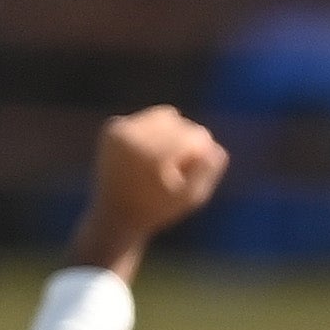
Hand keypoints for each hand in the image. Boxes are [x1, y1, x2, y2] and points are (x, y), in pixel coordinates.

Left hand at [73, 107, 229, 276]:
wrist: (116, 213)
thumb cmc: (159, 209)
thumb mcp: (190, 198)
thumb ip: (207, 172)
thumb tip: (217, 148)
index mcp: (155, 156)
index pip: (197, 136)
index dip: (200, 154)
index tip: (191, 172)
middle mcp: (136, 137)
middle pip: (180, 122)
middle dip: (185, 141)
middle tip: (176, 166)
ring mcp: (121, 129)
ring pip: (163, 115)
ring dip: (170, 133)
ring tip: (162, 158)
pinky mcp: (112, 126)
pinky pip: (145, 118)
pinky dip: (151, 132)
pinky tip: (145, 154)